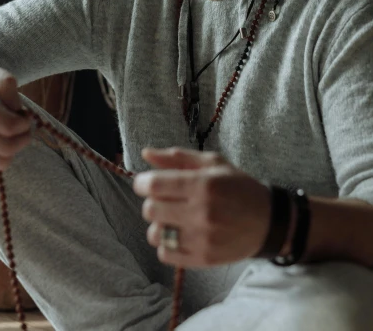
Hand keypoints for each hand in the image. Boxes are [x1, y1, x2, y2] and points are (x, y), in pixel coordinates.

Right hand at [0, 62, 33, 171]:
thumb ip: (6, 83)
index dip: (25, 123)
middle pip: (8, 147)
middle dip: (24, 138)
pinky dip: (3, 156)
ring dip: (15, 149)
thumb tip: (17, 109)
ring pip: (2, 161)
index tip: (24, 115)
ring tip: (12, 134)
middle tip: (24, 127)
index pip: (9, 126)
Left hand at [133, 147, 270, 267]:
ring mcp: (202, 239)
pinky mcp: (203, 259)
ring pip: (155, 234)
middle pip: (151, 210)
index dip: (142, 183)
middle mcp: (201, 213)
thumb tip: (145, 153)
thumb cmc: (237, 186)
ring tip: (173, 218)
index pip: (154, 185)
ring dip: (159, 224)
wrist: (268, 221)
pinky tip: (179, 233)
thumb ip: (177, 157)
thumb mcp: (213, 163)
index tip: (146, 182)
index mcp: (203, 185)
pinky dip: (166, 244)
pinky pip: (165, 254)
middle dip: (152, 201)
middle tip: (164, 199)